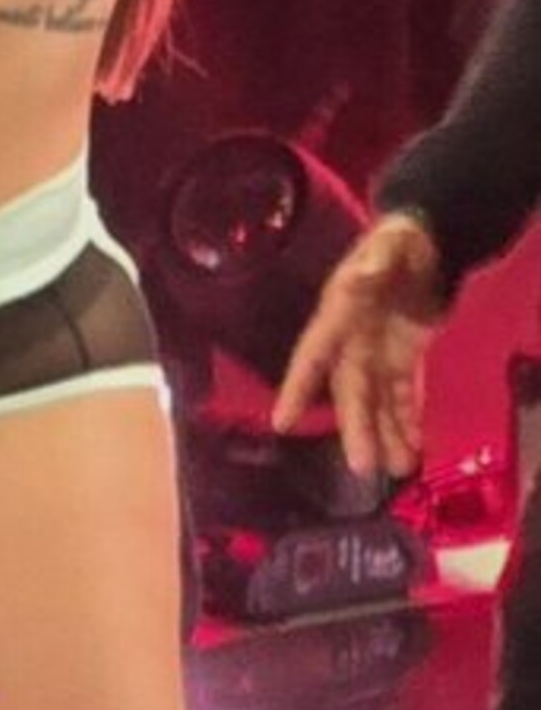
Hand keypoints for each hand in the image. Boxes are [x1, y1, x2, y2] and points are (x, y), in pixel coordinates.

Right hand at [272, 214, 444, 478]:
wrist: (429, 242)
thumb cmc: (401, 242)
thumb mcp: (391, 245)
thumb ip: (377, 261)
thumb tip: (359, 277)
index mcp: (339, 315)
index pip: (313, 355)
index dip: (296, 388)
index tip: (281, 423)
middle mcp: (352, 341)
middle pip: (350, 391)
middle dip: (356, 428)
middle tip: (362, 467)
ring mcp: (377, 353)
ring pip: (376, 402)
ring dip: (385, 434)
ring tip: (398, 468)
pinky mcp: (403, 359)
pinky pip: (402, 396)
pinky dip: (407, 421)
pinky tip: (413, 448)